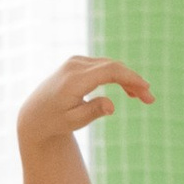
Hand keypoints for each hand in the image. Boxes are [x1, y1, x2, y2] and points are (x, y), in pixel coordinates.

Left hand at [16, 56, 154, 148]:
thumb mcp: (72, 122)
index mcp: (73, 80)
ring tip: (140, 97)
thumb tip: (111, 106)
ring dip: (127, 79)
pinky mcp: (77, 63)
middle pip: (112, 67)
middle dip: (133, 81)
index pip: (109, 71)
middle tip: (149, 99)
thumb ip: (92, 112)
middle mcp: (74, 66)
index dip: (130, 78)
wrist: (34, 115)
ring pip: (109, 66)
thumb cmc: (54, 122)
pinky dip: (117, 76)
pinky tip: (128, 90)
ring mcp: (75, 62)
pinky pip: (103, 66)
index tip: (146, 89)